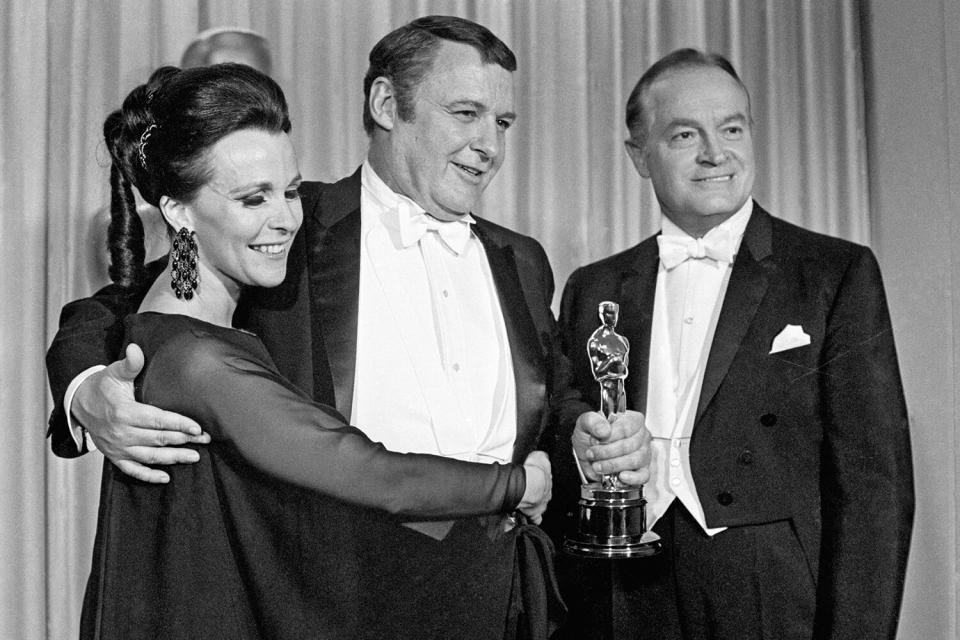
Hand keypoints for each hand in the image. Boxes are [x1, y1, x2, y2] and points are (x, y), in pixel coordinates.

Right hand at [72, 343, 209, 482]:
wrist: (78, 403)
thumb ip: (129, 364)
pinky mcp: (114, 456)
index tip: (197, 427)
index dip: (178, 424)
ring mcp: (118, 447)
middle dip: (184, 440)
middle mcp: (121, 433)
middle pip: (158, 439)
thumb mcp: (114, 372)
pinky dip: (148, 476)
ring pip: (150, 457)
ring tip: (195, 456)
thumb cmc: (102, 386)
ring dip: (173, 458)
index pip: (157, 420)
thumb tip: (135, 348)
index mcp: (124, 412)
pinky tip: (165, 477)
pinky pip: (132, 470)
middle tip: (206, 439)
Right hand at [518, 450, 551, 523]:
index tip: (537, 480)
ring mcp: (541, 504)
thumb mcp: (540, 457)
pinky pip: (535, 518)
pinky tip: (528, 516)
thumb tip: (543, 454)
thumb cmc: (534, 471)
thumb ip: (542, 457)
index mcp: (549, 481)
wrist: (528, 484)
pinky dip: (532, 518)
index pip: (547, 482)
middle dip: (540, 493)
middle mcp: (547, 494)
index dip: (542, 481)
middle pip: (545, 494)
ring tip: (529, 502)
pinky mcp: (534, 513)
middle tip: (531, 490)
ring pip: (541, 506)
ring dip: (536, 504)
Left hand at [572, 410, 650, 484]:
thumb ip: (593, 421)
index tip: (594, 441)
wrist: (587, 453)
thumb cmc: (591, 435)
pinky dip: (632, 478)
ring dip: (612, 465)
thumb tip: (604, 430)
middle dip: (606, 452)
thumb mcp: (586, 423)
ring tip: (597, 466)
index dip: (609, 437)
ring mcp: (644, 453)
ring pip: (634, 460)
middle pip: (629, 445)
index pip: (626, 427)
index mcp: (631, 419)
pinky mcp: (642, 470)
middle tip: (592, 454)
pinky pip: (643, 476)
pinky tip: (621, 477)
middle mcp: (641, 435)